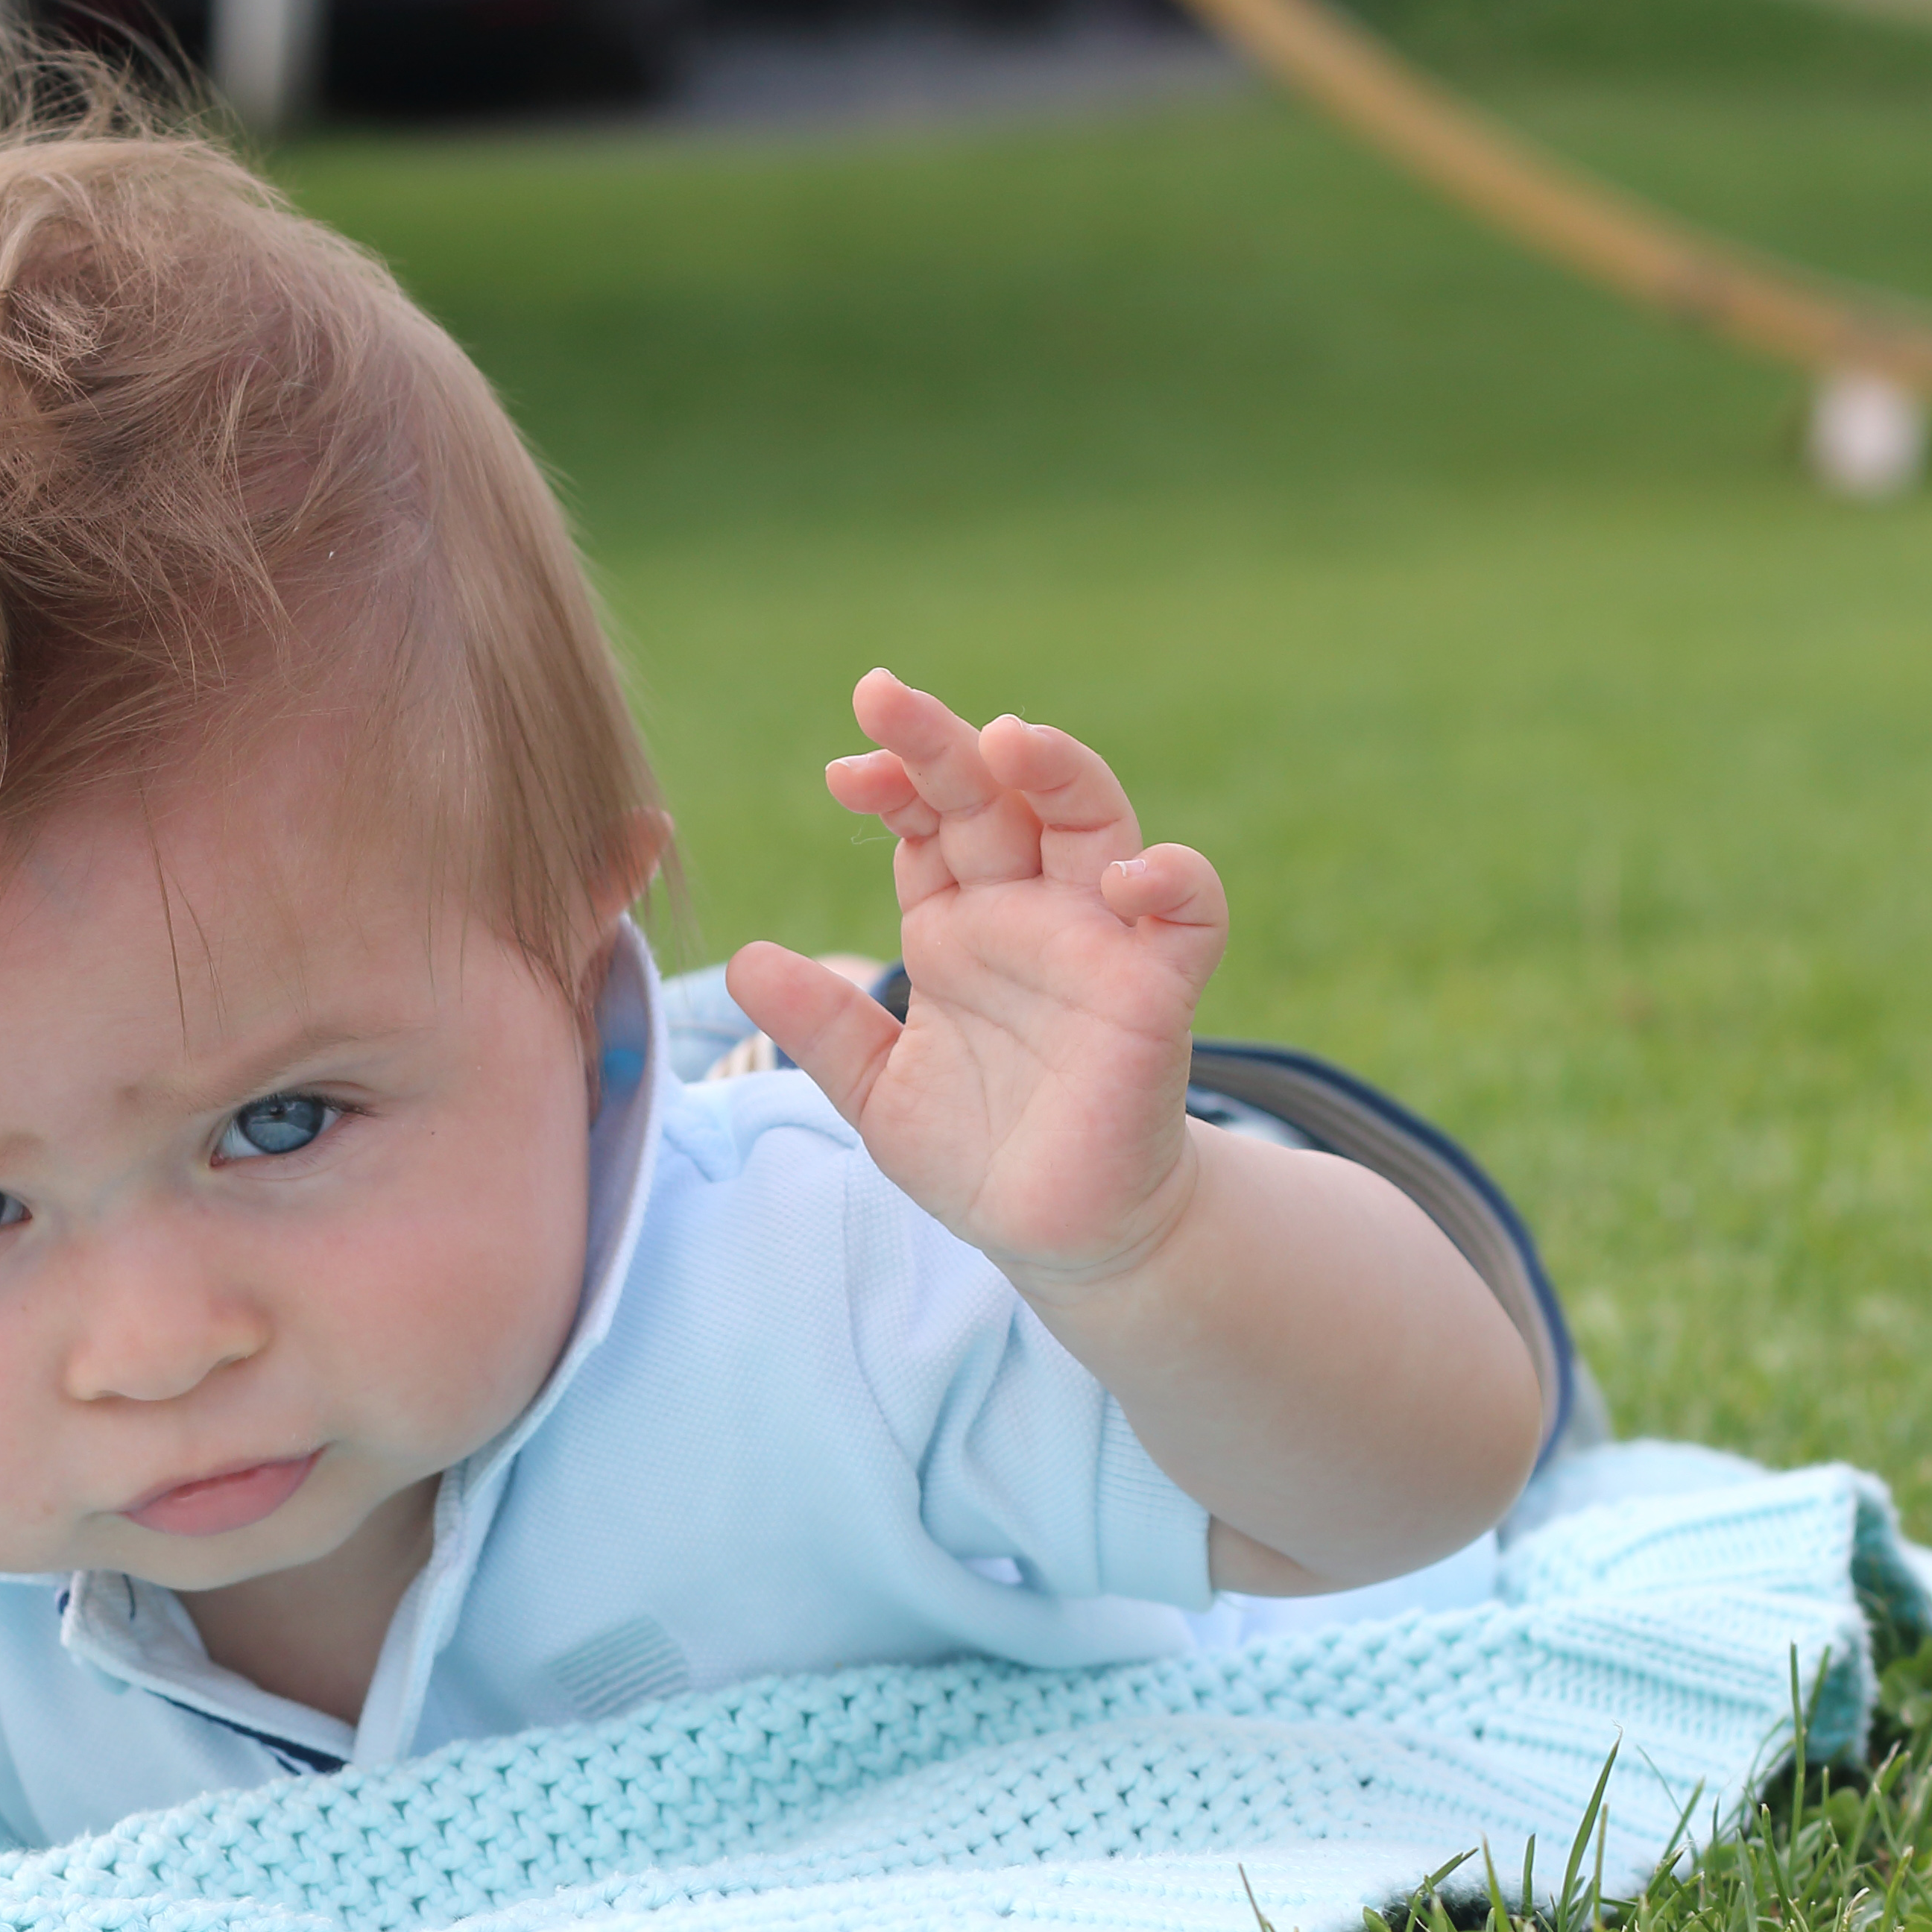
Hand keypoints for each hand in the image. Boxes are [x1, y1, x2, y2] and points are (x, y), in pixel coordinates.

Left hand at [725, 669, 1226, 1295]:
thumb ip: (819, 1027)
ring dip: (1057, 770)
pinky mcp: (1156, 995)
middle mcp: (1026, 915)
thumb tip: (742, 964)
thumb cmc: (973, 1152)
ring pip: (1094, 821)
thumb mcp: (874, 1090)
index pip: (926, 820)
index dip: (890, 783)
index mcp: (955, 925)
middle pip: (996, 796)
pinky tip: (1128, 874)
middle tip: (882, 696)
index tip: (846, 774)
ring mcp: (1096, 945)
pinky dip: (1174, 879)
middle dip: (943, 742)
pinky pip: (1190, 914)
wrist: (1052, 1235)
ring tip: (1009, 740)